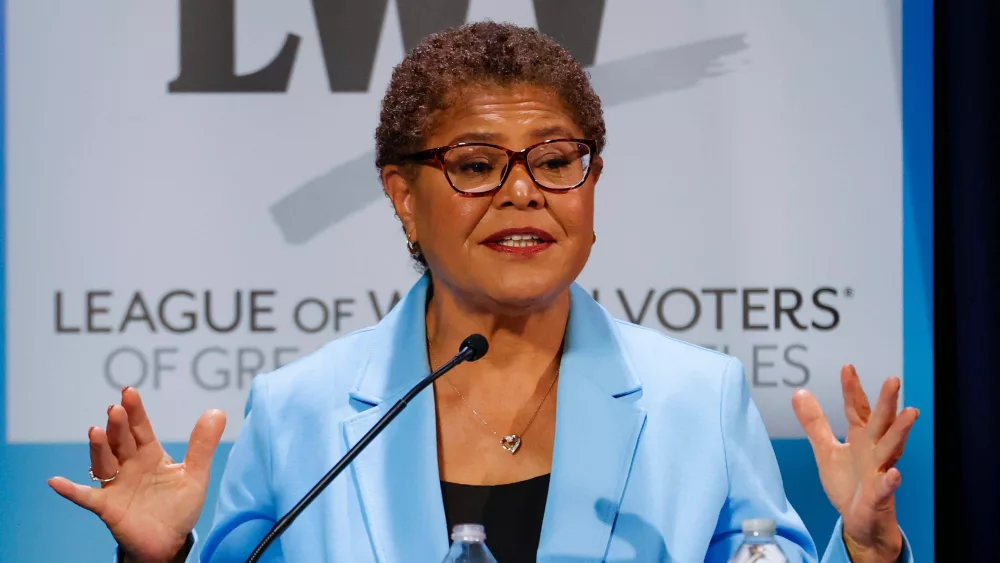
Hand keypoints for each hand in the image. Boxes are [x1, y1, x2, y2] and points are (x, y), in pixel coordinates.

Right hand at [48, 387, 226, 562]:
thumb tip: (217, 411)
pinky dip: (71, 491)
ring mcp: (116, 485)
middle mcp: (129, 466)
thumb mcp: (196, 474)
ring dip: (99, 448)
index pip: (140, 429)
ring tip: (96, 432)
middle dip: (118, 426)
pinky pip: (86, 498)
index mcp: (150, 455)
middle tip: (115, 410)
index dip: (135, 411)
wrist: (169, 542)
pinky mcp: (107, 507)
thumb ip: (203, 445)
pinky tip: (55, 481)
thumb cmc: (179, 506)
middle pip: (121, 442)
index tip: (129, 392)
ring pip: (104, 463)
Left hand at [792, 365, 917, 562]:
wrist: (859, 520)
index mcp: (861, 438)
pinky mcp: (880, 495)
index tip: (847, 367)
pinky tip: (894, 473)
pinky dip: (890, 480)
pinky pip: (886, 487)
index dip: (852, 389)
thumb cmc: (848, 482)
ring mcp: (879, 471)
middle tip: (893, 379)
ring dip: (901, 431)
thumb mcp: (826, 449)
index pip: (856, 409)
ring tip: (911, 412)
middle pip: (881, 422)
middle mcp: (873, 450)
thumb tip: (799, 392)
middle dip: (886, 402)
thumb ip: (815, 423)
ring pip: (892, 448)